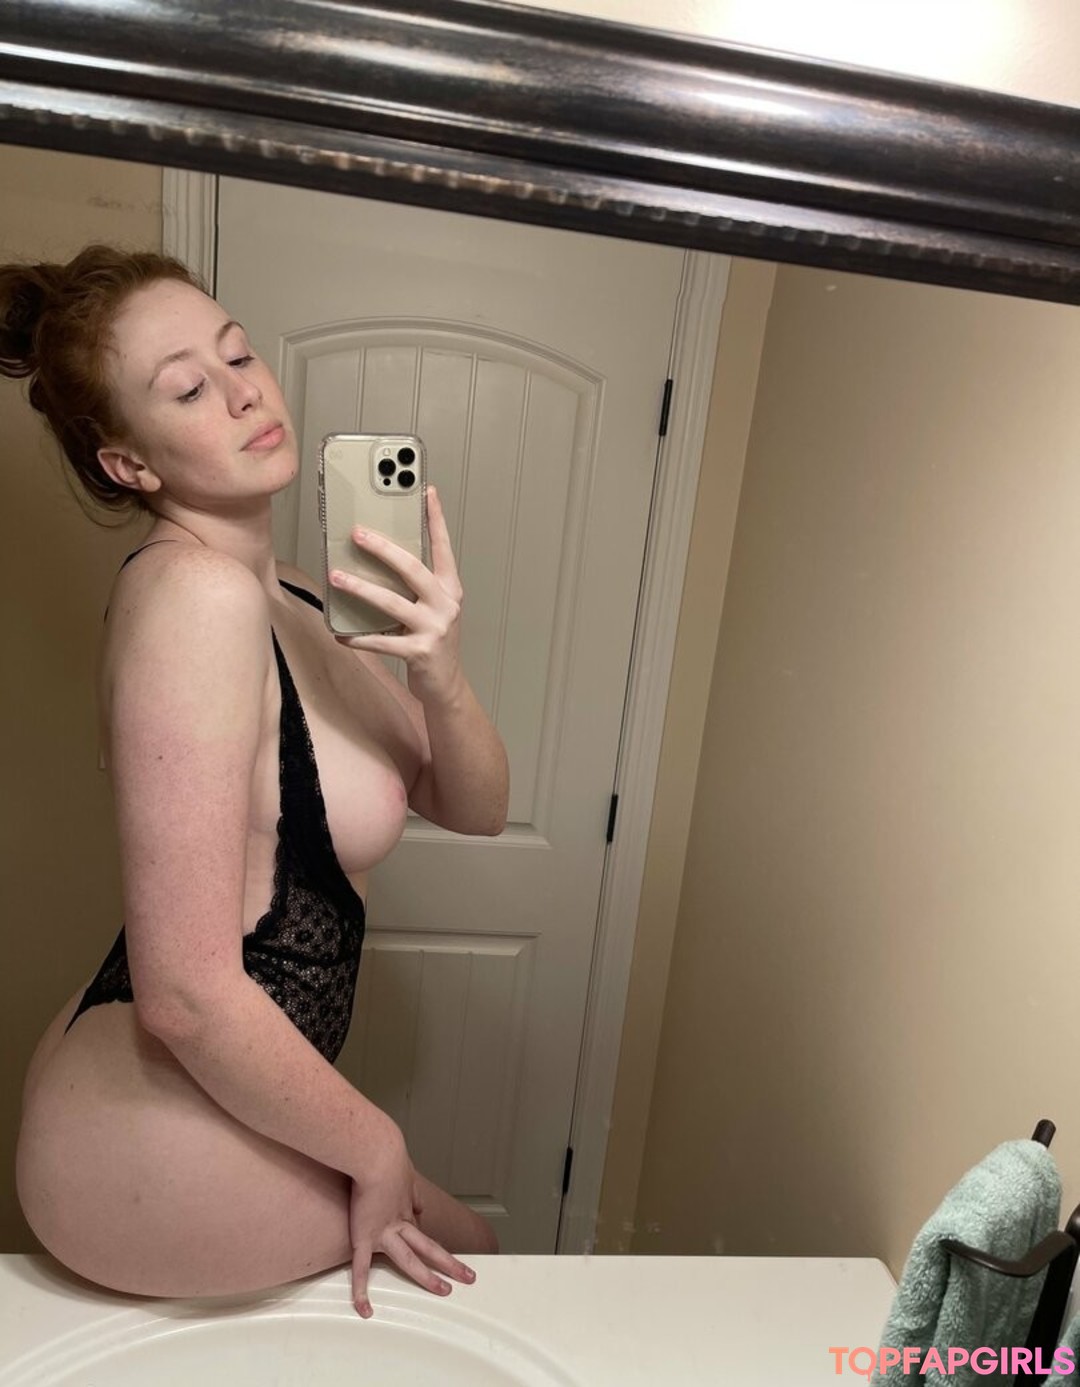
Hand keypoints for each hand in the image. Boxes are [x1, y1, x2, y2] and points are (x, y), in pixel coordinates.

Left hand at [329, 485, 464, 702]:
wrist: (446, 685)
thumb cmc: (433, 641)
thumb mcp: (431, 608)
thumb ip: (414, 586)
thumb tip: (378, 560)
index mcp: (449, 589)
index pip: (442, 547)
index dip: (436, 519)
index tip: (427, 491)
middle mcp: (445, 604)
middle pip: (412, 569)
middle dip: (383, 549)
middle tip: (357, 534)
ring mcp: (434, 628)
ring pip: (392, 603)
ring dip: (361, 588)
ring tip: (336, 577)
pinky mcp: (419, 652)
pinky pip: (382, 641)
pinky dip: (358, 637)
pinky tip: (339, 633)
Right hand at [348, 1129, 475, 1318]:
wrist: (375, 1153)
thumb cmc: (384, 1153)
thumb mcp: (400, 1167)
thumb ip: (404, 1180)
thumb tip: (410, 1187)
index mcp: (405, 1206)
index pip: (419, 1230)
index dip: (428, 1243)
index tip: (436, 1254)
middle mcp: (399, 1222)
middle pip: (429, 1247)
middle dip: (450, 1263)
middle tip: (469, 1276)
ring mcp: (384, 1232)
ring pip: (410, 1260)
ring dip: (428, 1277)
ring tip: (445, 1292)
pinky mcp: (364, 1237)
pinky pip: (361, 1270)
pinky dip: (362, 1291)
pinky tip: (365, 1310)